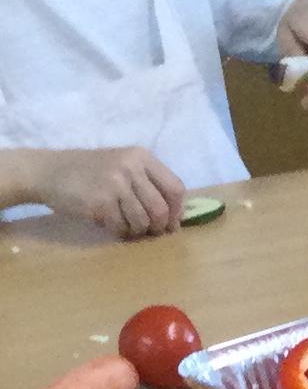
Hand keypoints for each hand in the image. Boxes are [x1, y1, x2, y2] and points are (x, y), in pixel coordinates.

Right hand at [30, 143, 185, 237]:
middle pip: (161, 209)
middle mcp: (130, 166)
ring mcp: (114, 183)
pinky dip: (118, 231)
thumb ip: (148, 184)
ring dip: (136, 231)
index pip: (175, 188)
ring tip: (125, 225)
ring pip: (142, 221)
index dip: (177, 210)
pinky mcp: (100, 201)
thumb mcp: (122, 165)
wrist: (48, 171)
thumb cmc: (89, 172)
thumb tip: (176, 217)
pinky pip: (121, 227)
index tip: (171, 223)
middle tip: (148, 231)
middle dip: (158, 227)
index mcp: (141, 156)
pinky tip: (109, 223)